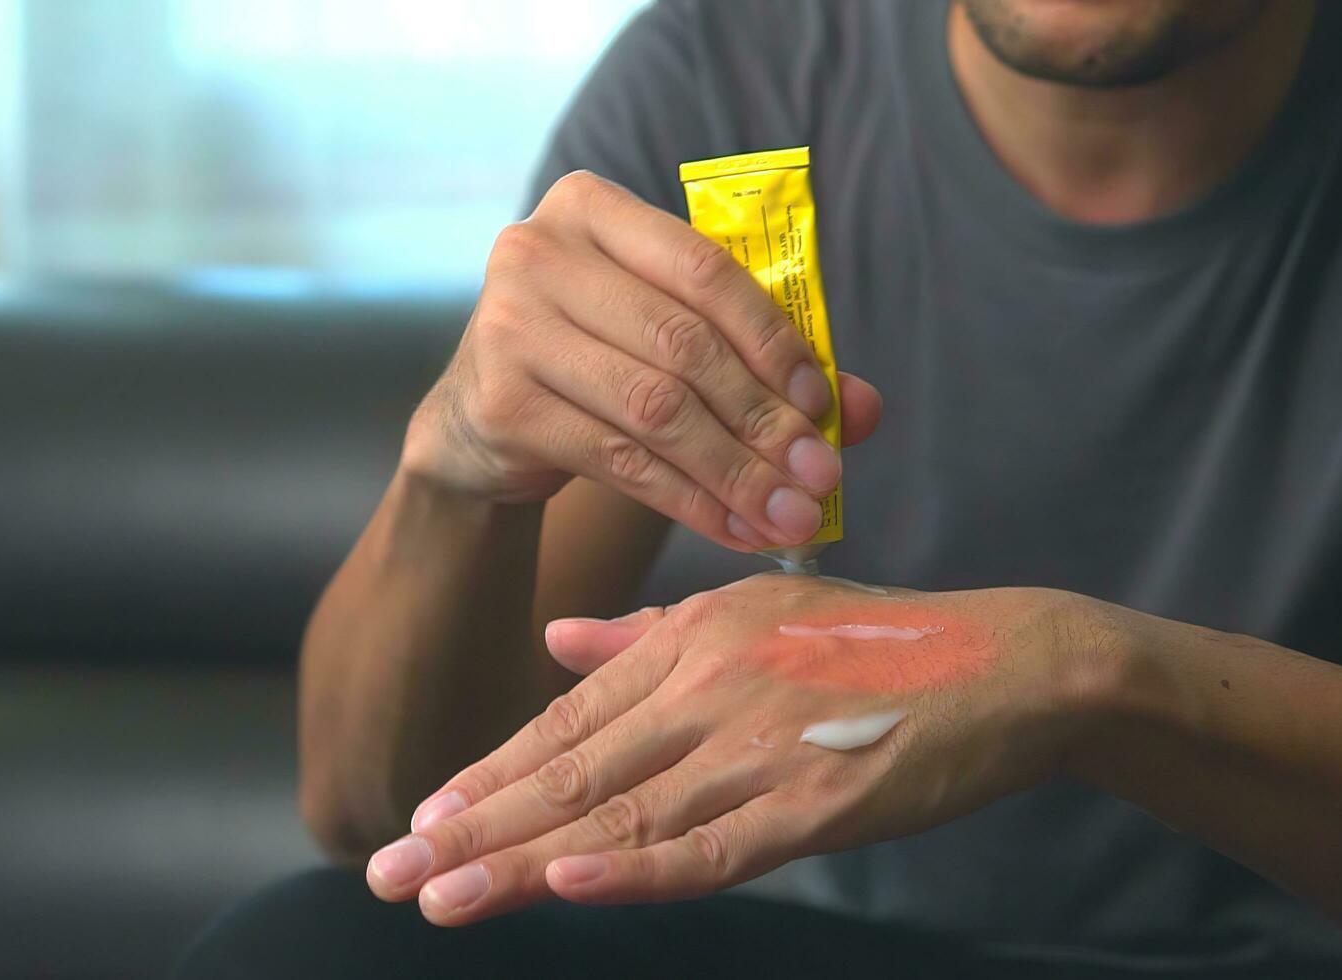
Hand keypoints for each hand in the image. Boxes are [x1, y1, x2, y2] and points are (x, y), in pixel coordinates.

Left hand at [366, 574, 1117, 923]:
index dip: (490, 772)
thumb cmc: (878, 644)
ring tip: (443, 896)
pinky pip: (713, 845)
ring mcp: (762, 743)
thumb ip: (648, 634)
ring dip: (523, 860)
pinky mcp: (817, 799)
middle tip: (390, 870)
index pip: (570, 720)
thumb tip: (557, 641)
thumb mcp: (755, 617)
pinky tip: (568, 883)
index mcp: (694, 638)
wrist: (1008, 665)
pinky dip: (638, 866)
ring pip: (623, 814)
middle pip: (574, 771)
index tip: (423, 813)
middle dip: (473, 826)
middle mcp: (712, 684)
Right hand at [399, 170, 882, 550]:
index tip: (823, 404)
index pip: (703, 268)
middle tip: (820, 476)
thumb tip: (862, 409)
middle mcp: (537, 252)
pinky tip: (735, 528)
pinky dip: (689, 501)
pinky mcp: (500, 404)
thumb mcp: (672, 339)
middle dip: (763, 419)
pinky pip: (619, 460)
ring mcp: (508, 327)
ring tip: (790, 515)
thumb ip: (762, 357)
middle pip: (682, 343)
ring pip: (655, 408)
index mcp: (590, 207)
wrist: (479, 421)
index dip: (773, 338)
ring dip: (735, 472)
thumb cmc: (595, 360)